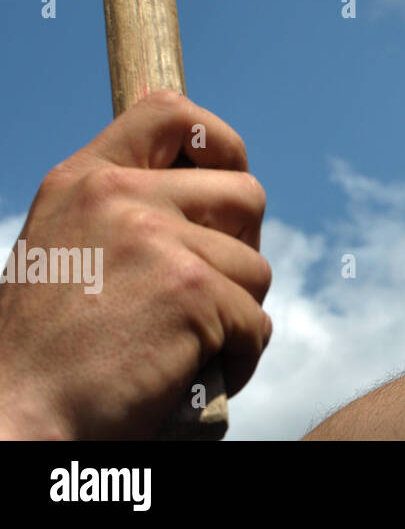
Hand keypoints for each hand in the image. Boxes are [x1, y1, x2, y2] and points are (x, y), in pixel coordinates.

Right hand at [0, 91, 271, 439]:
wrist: (13, 416)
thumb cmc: (46, 350)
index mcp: (84, 179)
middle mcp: (118, 195)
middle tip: (213, 292)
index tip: (226, 178)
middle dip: (244, 248)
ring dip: (237, 315)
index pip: (171, 111)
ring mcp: (157, 240)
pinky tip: (194, 376)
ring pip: (255, 268)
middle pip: (246, 195)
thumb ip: (125, 213)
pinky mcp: (192, 290)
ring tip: (187, 347)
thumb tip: (211, 191)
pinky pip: (256, 322)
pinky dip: (239, 357)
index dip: (220, 142)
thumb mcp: (68, 248)